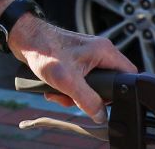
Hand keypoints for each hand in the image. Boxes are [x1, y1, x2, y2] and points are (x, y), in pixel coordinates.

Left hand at [7, 15, 136, 123]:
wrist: (25, 39)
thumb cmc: (45, 51)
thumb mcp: (68, 81)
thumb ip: (88, 99)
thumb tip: (101, 115)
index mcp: (104, 51)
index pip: (128, 73)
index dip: (119, 91)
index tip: (104, 100)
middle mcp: (100, 51)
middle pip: (108, 83)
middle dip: (90, 96)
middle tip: (73, 97)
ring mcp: (88, 56)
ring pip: (92, 84)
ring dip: (74, 94)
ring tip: (58, 92)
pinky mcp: (76, 60)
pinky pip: (80, 81)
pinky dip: (67, 88)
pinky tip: (54, 89)